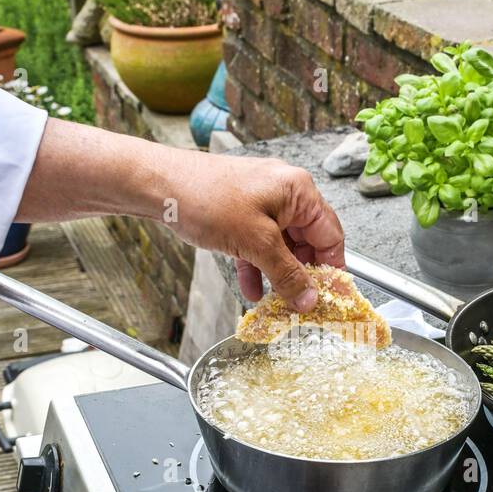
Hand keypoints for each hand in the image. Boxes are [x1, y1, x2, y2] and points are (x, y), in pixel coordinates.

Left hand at [165, 153, 344, 310]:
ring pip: (282, 246)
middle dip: (302, 275)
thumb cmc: (207, 200)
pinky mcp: (242, 211)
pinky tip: (252, 288)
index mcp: (298, 191)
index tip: (329, 296)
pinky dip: (258, 265)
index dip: (332, 269)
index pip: (331, 235)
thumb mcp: (255, 244)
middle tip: (300, 304)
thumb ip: (287, 274)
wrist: (160, 187)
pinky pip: (259, 243)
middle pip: (307, 242)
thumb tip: (308, 298)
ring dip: (278, 274)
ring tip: (276, 302)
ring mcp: (262, 201)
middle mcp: (285, 193)